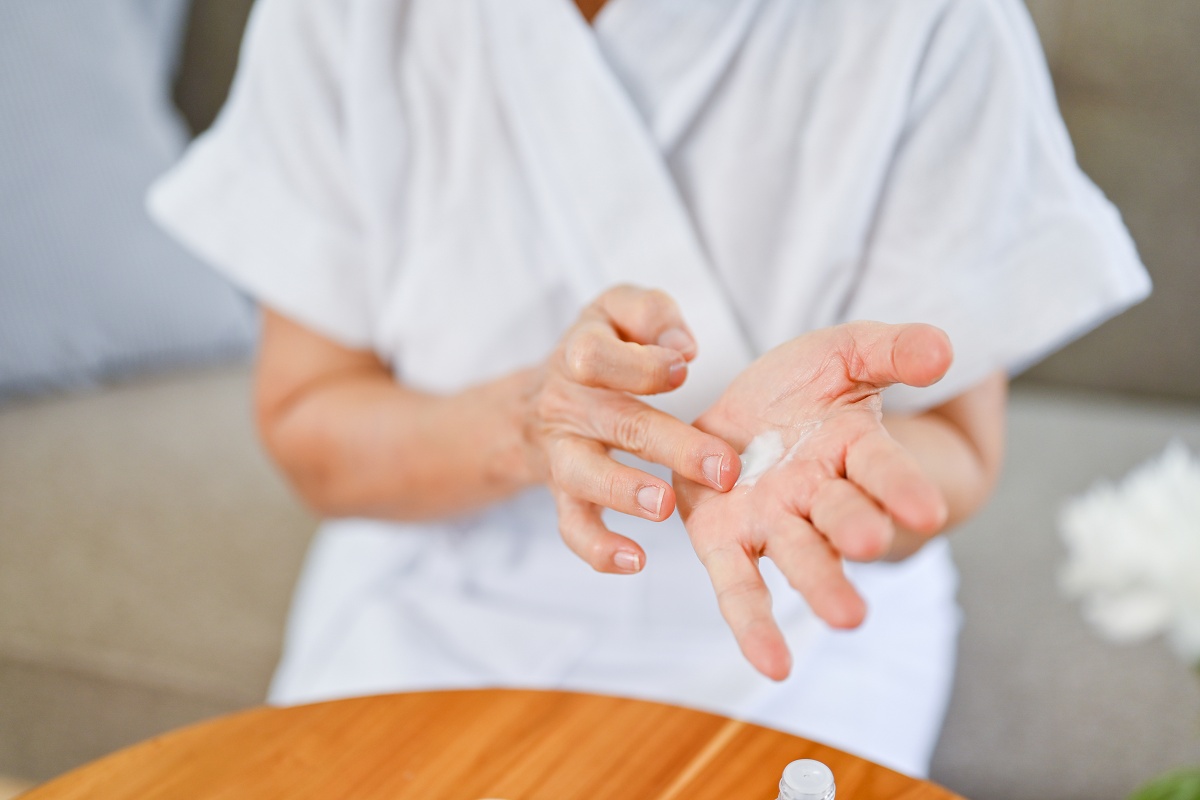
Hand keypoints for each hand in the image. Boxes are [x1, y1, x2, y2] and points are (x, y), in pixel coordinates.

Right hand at [526, 285, 739, 573]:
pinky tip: (634, 560)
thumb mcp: (617, 310)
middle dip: (672, 446)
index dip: (644, 365)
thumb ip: (650, 313)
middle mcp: (566, 405)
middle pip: (616, 423)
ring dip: (625, 492)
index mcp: (579, 354)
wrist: (537, 398)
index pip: (600, 358)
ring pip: (585, 476)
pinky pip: (573, 526)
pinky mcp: (564, 494)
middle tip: (723, 468)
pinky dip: (598, 548)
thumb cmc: (600, 348)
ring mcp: (563, 453)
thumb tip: (681, 349)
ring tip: (665, 506)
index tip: (683, 367)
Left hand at [673, 321, 953, 678]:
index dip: (903, 487)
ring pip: (799, 554)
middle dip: (857, 530)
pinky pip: (740, 585)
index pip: (884, 468)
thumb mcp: (846, 352)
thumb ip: (892, 350)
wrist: (739, 407)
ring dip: (820, 582)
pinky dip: (755, 624)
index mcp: (854, 448)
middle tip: (871, 544)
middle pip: (841, 515)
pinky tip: (772, 665)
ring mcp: (773, 521)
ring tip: (846, 618)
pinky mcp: (725, 540)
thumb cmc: (803, 385)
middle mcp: (818, 492)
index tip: (927, 509)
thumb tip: (945, 350)